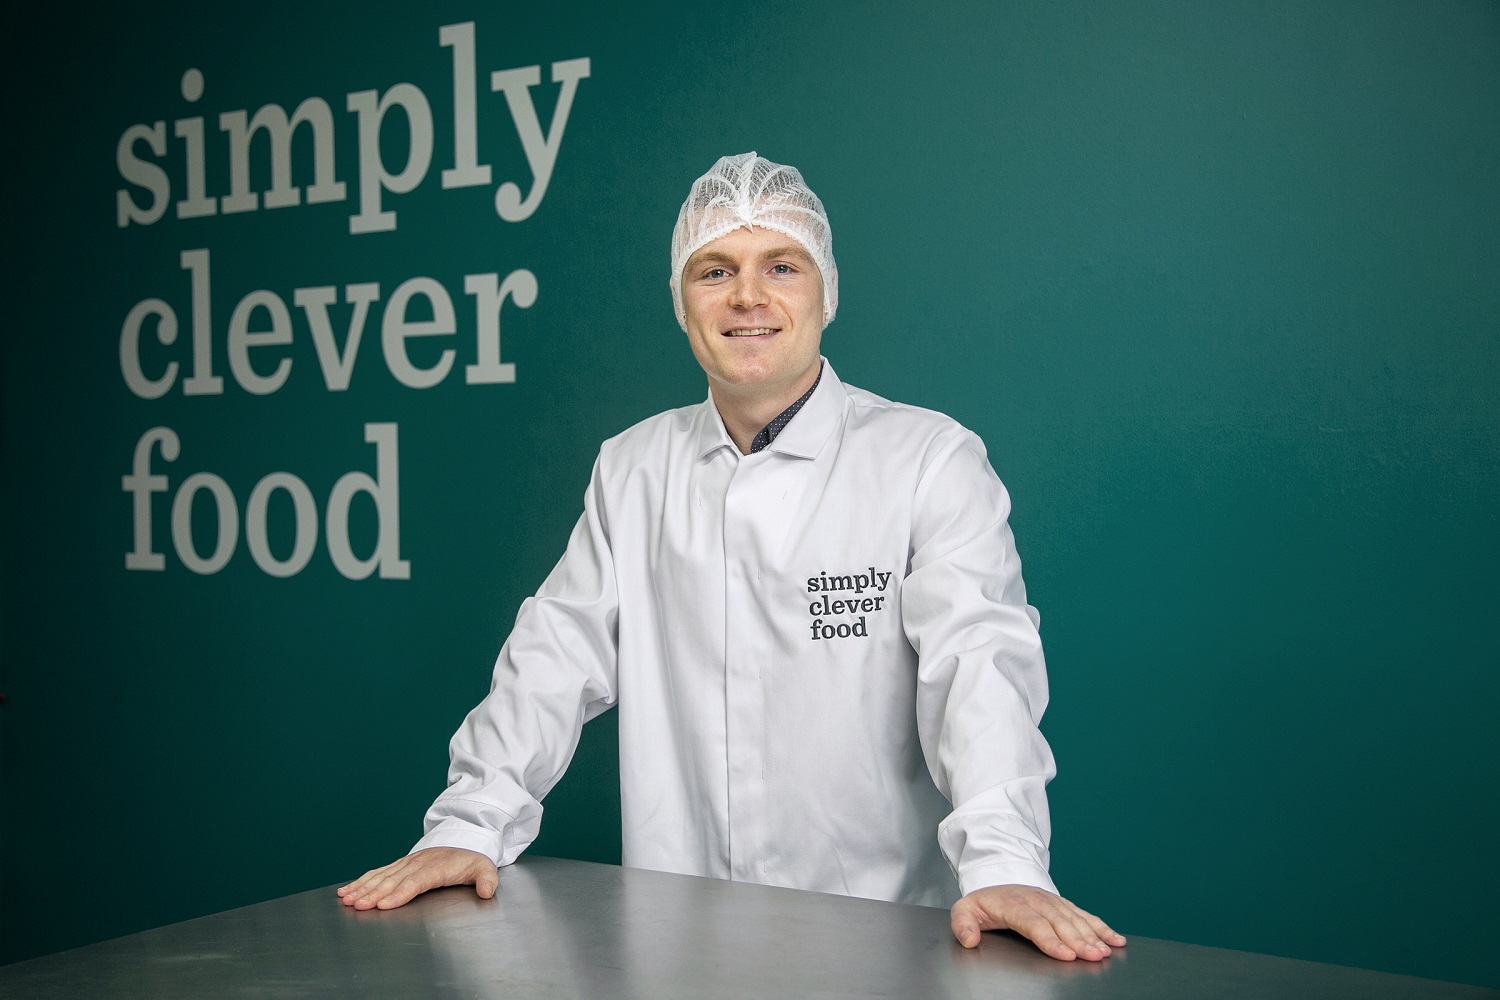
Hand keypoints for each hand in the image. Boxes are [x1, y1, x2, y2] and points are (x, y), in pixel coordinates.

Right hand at [336, 847, 498, 909]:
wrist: (465, 839)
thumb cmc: (472, 858)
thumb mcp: (485, 868)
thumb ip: (486, 880)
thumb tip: (487, 891)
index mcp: (436, 867)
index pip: (416, 882)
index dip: (400, 893)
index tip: (384, 904)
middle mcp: (418, 864)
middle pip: (393, 880)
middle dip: (374, 894)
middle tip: (358, 906)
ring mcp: (407, 863)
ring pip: (381, 876)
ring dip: (363, 888)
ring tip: (347, 899)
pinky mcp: (400, 864)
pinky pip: (378, 872)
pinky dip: (361, 881)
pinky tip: (348, 890)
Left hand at [950, 884, 1124, 960]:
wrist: (997, 880)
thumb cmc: (984, 901)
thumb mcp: (964, 910)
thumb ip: (963, 924)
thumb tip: (969, 940)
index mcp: (1014, 904)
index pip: (1034, 924)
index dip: (1051, 940)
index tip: (1065, 954)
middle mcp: (1037, 901)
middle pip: (1060, 923)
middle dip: (1078, 941)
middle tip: (1093, 956)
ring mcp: (1053, 901)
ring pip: (1076, 919)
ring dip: (1093, 935)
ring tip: (1106, 951)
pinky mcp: (1064, 904)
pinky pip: (1085, 915)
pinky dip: (1102, 927)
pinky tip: (1115, 940)